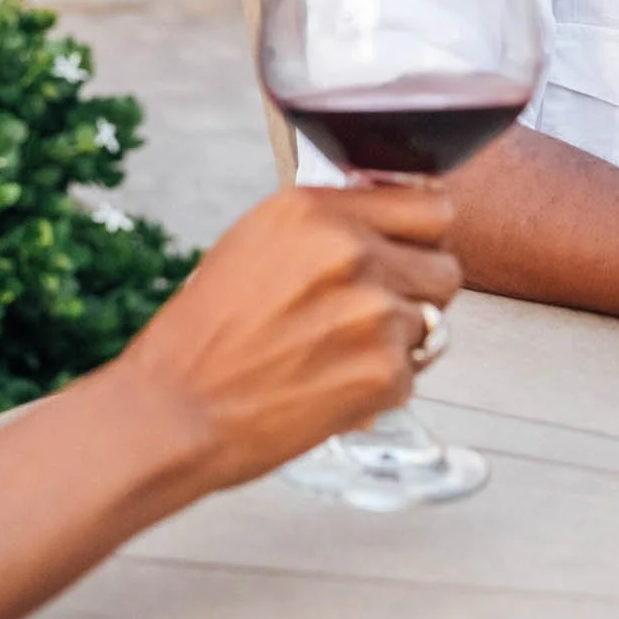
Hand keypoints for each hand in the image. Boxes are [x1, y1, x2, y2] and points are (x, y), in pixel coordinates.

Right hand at [110, 183, 462, 491]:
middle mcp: (351, 252)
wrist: (174, 411)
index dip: (420, 238)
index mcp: (315, 211)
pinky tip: (330, 387)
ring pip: (433, 323)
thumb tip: (388, 228)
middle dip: (416, 293)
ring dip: (399, 342)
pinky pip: (413, 374)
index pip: (429, 207)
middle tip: (371, 315)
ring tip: (337, 355)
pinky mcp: (383, 373)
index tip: (409, 254)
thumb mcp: (256, 244)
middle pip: (444, 267)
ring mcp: (374, 313)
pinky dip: (381, 387)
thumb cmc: (204, 336)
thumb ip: (327, 228)